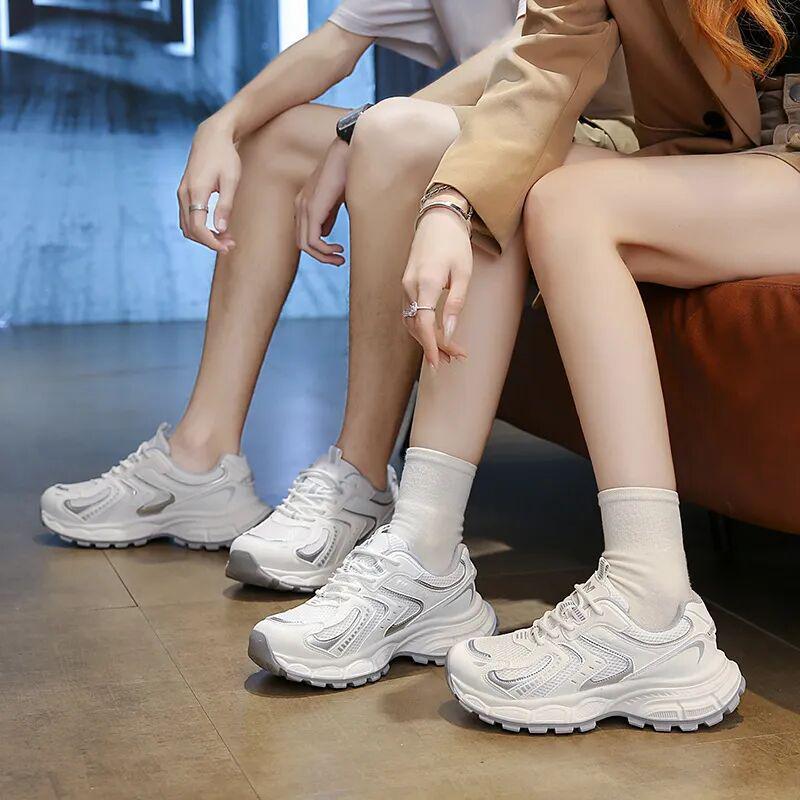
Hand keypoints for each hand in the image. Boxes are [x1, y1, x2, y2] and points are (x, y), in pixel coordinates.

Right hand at [177, 117, 239, 253]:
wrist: (211, 137)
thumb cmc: (225, 157)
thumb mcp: (231, 180)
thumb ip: (225, 205)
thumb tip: (221, 229)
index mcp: (196, 191)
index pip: (198, 227)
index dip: (211, 242)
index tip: (227, 247)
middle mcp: (184, 194)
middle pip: (191, 230)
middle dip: (210, 241)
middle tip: (231, 244)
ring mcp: (181, 193)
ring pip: (187, 226)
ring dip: (204, 236)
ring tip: (226, 237)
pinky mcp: (184, 192)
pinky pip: (187, 217)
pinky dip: (199, 227)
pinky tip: (216, 228)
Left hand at [295, 138, 347, 265]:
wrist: (349, 153)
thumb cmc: (347, 172)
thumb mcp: (337, 200)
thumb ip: (329, 216)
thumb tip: (326, 234)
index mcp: (304, 203)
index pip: (304, 235)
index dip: (319, 249)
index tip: (338, 253)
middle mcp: (300, 206)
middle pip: (302, 244)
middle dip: (321, 257)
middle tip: (340, 261)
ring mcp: (304, 207)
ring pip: (305, 245)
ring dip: (324, 257)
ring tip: (341, 258)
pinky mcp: (312, 209)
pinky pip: (313, 241)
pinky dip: (326, 250)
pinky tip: (339, 249)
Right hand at [402, 198, 472, 368]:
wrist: (437, 220)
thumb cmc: (454, 244)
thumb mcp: (463, 274)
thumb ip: (456, 304)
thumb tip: (450, 332)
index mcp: (425, 282)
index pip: (424, 323)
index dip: (431, 345)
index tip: (438, 363)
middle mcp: (410, 286)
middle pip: (418, 326)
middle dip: (436, 346)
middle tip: (456, 358)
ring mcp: (405, 286)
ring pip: (412, 322)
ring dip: (429, 339)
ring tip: (450, 352)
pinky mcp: (406, 285)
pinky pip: (411, 313)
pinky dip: (423, 327)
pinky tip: (437, 334)